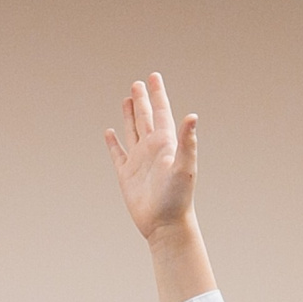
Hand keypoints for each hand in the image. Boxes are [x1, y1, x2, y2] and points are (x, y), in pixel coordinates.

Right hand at [104, 73, 216, 301]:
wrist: (165, 225)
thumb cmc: (178, 198)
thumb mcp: (185, 167)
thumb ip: (187, 142)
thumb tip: (192, 116)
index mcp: (166, 144)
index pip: (161, 113)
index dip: (158, 94)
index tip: (154, 76)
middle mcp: (153, 149)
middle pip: (146, 117)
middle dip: (143, 99)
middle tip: (139, 82)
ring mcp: (139, 161)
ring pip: (133, 131)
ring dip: (130, 115)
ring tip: (127, 99)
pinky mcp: (126, 174)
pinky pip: (118, 154)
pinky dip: (113, 142)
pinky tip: (110, 133)